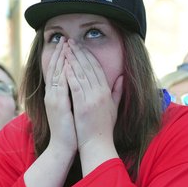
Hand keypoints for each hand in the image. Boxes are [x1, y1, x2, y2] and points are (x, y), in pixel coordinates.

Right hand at [44, 37, 76, 151]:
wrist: (63, 147)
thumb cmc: (71, 131)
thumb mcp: (73, 110)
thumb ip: (77, 97)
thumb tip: (83, 88)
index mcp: (56, 95)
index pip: (59, 72)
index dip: (63, 58)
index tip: (68, 46)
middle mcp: (52, 94)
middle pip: (55, 68)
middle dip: (61, 53)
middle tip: (65, 39)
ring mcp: (53, 98)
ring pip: (56, 73)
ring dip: (61, 57)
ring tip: (65, 44)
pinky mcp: (56, 103)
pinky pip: (59, 83)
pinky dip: (63, 71)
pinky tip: (68, 61)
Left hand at [64, 39, 121, 157]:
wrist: (98, 145)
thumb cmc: (104, 129)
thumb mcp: (114, 108)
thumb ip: (118, 92)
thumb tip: (122, 77)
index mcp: (107, 92)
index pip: (97, 68)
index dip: (89, 56)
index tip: (81, 46)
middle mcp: (101, 93)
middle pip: (89, 67)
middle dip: (79, 53)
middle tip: (71, 41)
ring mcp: (92, 99)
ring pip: (82, 73)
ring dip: (73, 59)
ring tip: (66, 48)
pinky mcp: (83, 105)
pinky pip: (76, 86)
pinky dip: (70, 74)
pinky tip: (65, 65)